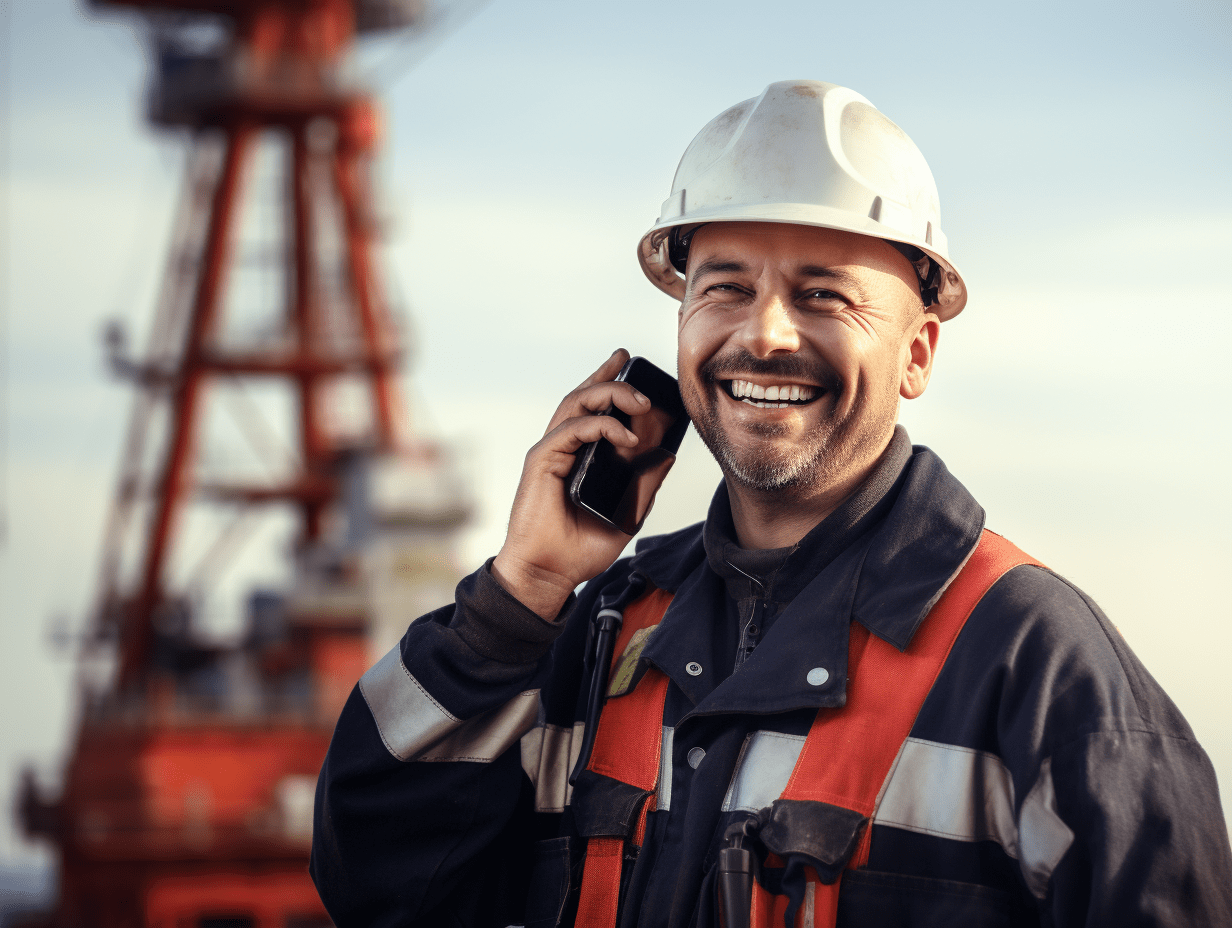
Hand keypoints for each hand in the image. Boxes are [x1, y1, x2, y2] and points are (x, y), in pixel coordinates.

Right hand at [492, 349, 654, 619]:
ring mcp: (552, 451)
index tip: (633, 365)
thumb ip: (644, 484)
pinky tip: (626, 436)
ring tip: (641, 402)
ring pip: (576, 403)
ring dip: (610, 394)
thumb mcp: (628, 513)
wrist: (550, 574)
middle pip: (585, 396)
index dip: (611, 381)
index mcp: (581, 454)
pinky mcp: (541, 461)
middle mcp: (564, 447)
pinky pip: (571, 430)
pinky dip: (601, 427)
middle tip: (643, 386)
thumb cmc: (580, 548)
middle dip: (614, 380)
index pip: (595, 408)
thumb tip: (668, 454)